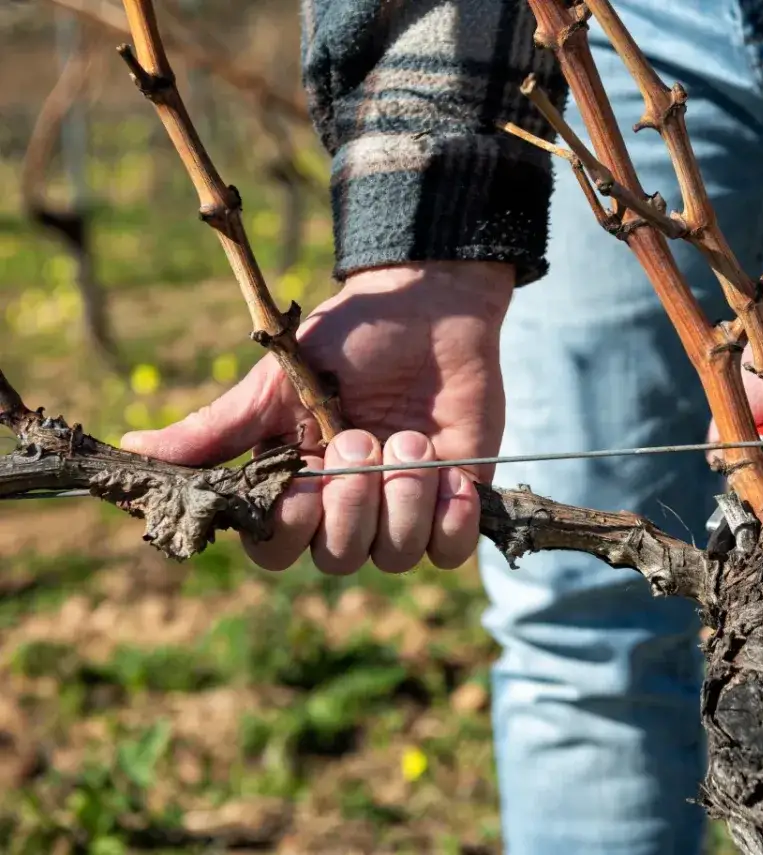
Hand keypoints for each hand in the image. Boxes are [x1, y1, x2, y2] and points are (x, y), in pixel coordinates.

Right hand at [121, 261, 513, 573]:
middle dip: (351, 503)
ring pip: (396, 556)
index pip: (277, 550)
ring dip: (403, 498)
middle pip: (338, 559)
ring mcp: (403, 508)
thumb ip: (214, 428)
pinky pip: (451, 550)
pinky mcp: (455, 502)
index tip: (302, 484)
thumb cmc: (348, 342)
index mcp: (296, 487)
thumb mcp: (274, 383)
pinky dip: (451, 519)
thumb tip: (128, 449)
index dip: (289, 530)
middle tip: (361, 438)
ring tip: (410, 438)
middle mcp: (347, 509)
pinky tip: (451, 476)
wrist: (428, 308)